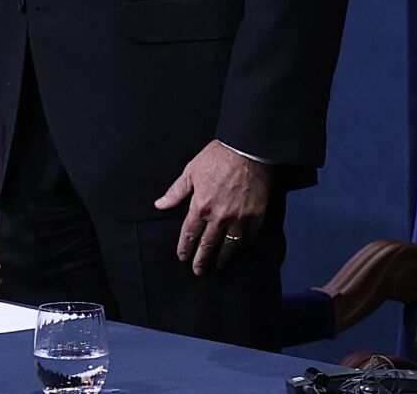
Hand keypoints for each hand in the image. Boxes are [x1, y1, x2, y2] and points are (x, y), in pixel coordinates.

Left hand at [155, 142, 269, 274]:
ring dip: (222, 257)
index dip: (185, 247)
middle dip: (201, 259)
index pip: (190, 234)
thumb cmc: (219, 156)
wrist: (248, 147)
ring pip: (229, 245)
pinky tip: (240, 247)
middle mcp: (219, 216)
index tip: (183, 256)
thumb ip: (176, 191)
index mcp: (201, 206)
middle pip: (208, 244)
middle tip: (198, 270)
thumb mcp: (192, 170)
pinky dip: (244, 243)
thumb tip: (160, 204)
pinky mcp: (256, 214)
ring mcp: (239, 217)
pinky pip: (249, 236)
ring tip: (219, 264)